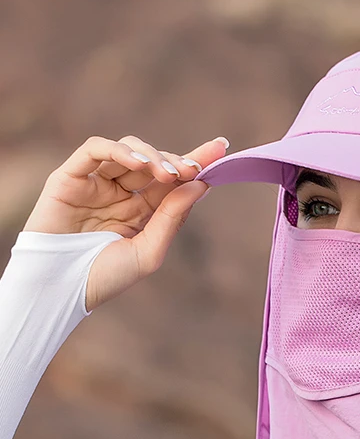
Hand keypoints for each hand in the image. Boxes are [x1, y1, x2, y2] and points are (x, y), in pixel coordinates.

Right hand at [23, 134, 228, 310]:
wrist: (59, 290)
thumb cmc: (104, 277)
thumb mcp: (149, 250)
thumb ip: (173, 217)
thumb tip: (202, 184)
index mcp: (142, 211)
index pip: (173, 180)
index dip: (196, 161)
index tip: (221, 148)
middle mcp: (121, 193)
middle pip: (155, 162)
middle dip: (177, 161)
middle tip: (193, 170)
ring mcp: (97, 183)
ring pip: (129, 150)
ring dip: (152, 156)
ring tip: (168, 173)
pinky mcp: (71, 177)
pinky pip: (95, 150)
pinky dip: (119, 150)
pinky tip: (139, 164)